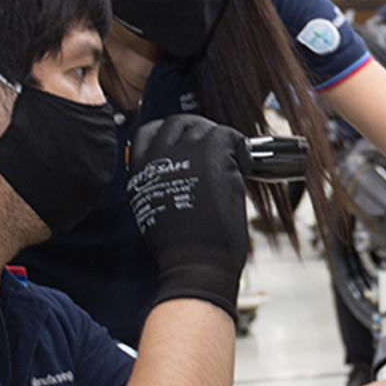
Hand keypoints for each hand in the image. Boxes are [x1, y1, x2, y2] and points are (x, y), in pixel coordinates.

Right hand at [126, 114, 248, 319]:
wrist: (198, 263)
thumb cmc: (182, 248)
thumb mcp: (153, 209)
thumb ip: (159, 182)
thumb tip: (176, 169)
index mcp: (141, 171)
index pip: (147, 131)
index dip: (169, 134)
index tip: (186, 143)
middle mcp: (159, 157)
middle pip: (178, 123)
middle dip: (198, 131)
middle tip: (216, 150)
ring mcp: (185, 153)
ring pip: (206, 128)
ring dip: (222, 143)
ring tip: (232, 164)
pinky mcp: (212, 154)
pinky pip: (231, 135)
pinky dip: (241, 149)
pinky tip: (244, 168)